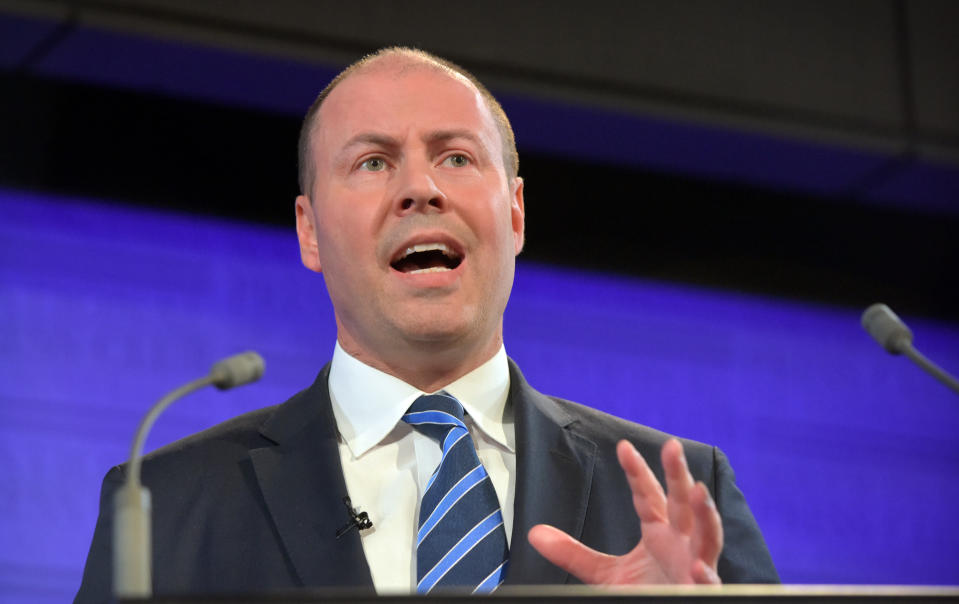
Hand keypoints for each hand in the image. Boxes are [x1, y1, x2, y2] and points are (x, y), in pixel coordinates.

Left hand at [527, 439, 722, 585]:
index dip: (636, 471)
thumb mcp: (603, 574)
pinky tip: (696, 565)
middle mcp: (680, 542)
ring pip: (707, 535)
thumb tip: (535, 534)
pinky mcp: (701, 590)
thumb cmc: (648, 592)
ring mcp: (694, 564)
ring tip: (699, 492)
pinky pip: (708, 582)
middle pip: (681, 503)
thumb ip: (573, 553)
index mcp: (659, 531)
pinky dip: (705, 575)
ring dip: (705, 514)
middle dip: (678, 475)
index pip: (646, 495)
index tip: (623, 447)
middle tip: (672, 446)